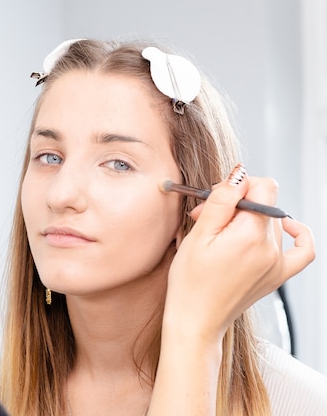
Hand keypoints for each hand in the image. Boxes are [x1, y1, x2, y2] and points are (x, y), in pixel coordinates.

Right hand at [164, 165, 314, 342]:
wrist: (196, 320)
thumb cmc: (190, 282)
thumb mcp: (198, 235)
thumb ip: (222, 200)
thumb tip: (238, 174)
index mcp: (251, 235)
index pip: (262, 186)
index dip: (236, 186)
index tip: (215, 199)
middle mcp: (271, 248)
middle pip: (264, 203)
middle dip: (236, 204)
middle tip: (206, 220)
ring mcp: (278, 263)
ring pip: (272, 221)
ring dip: (249, 219)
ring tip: (222, 234)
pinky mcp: (277, 275)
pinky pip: (303, 250)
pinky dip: (298, 234)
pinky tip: (286, 228)